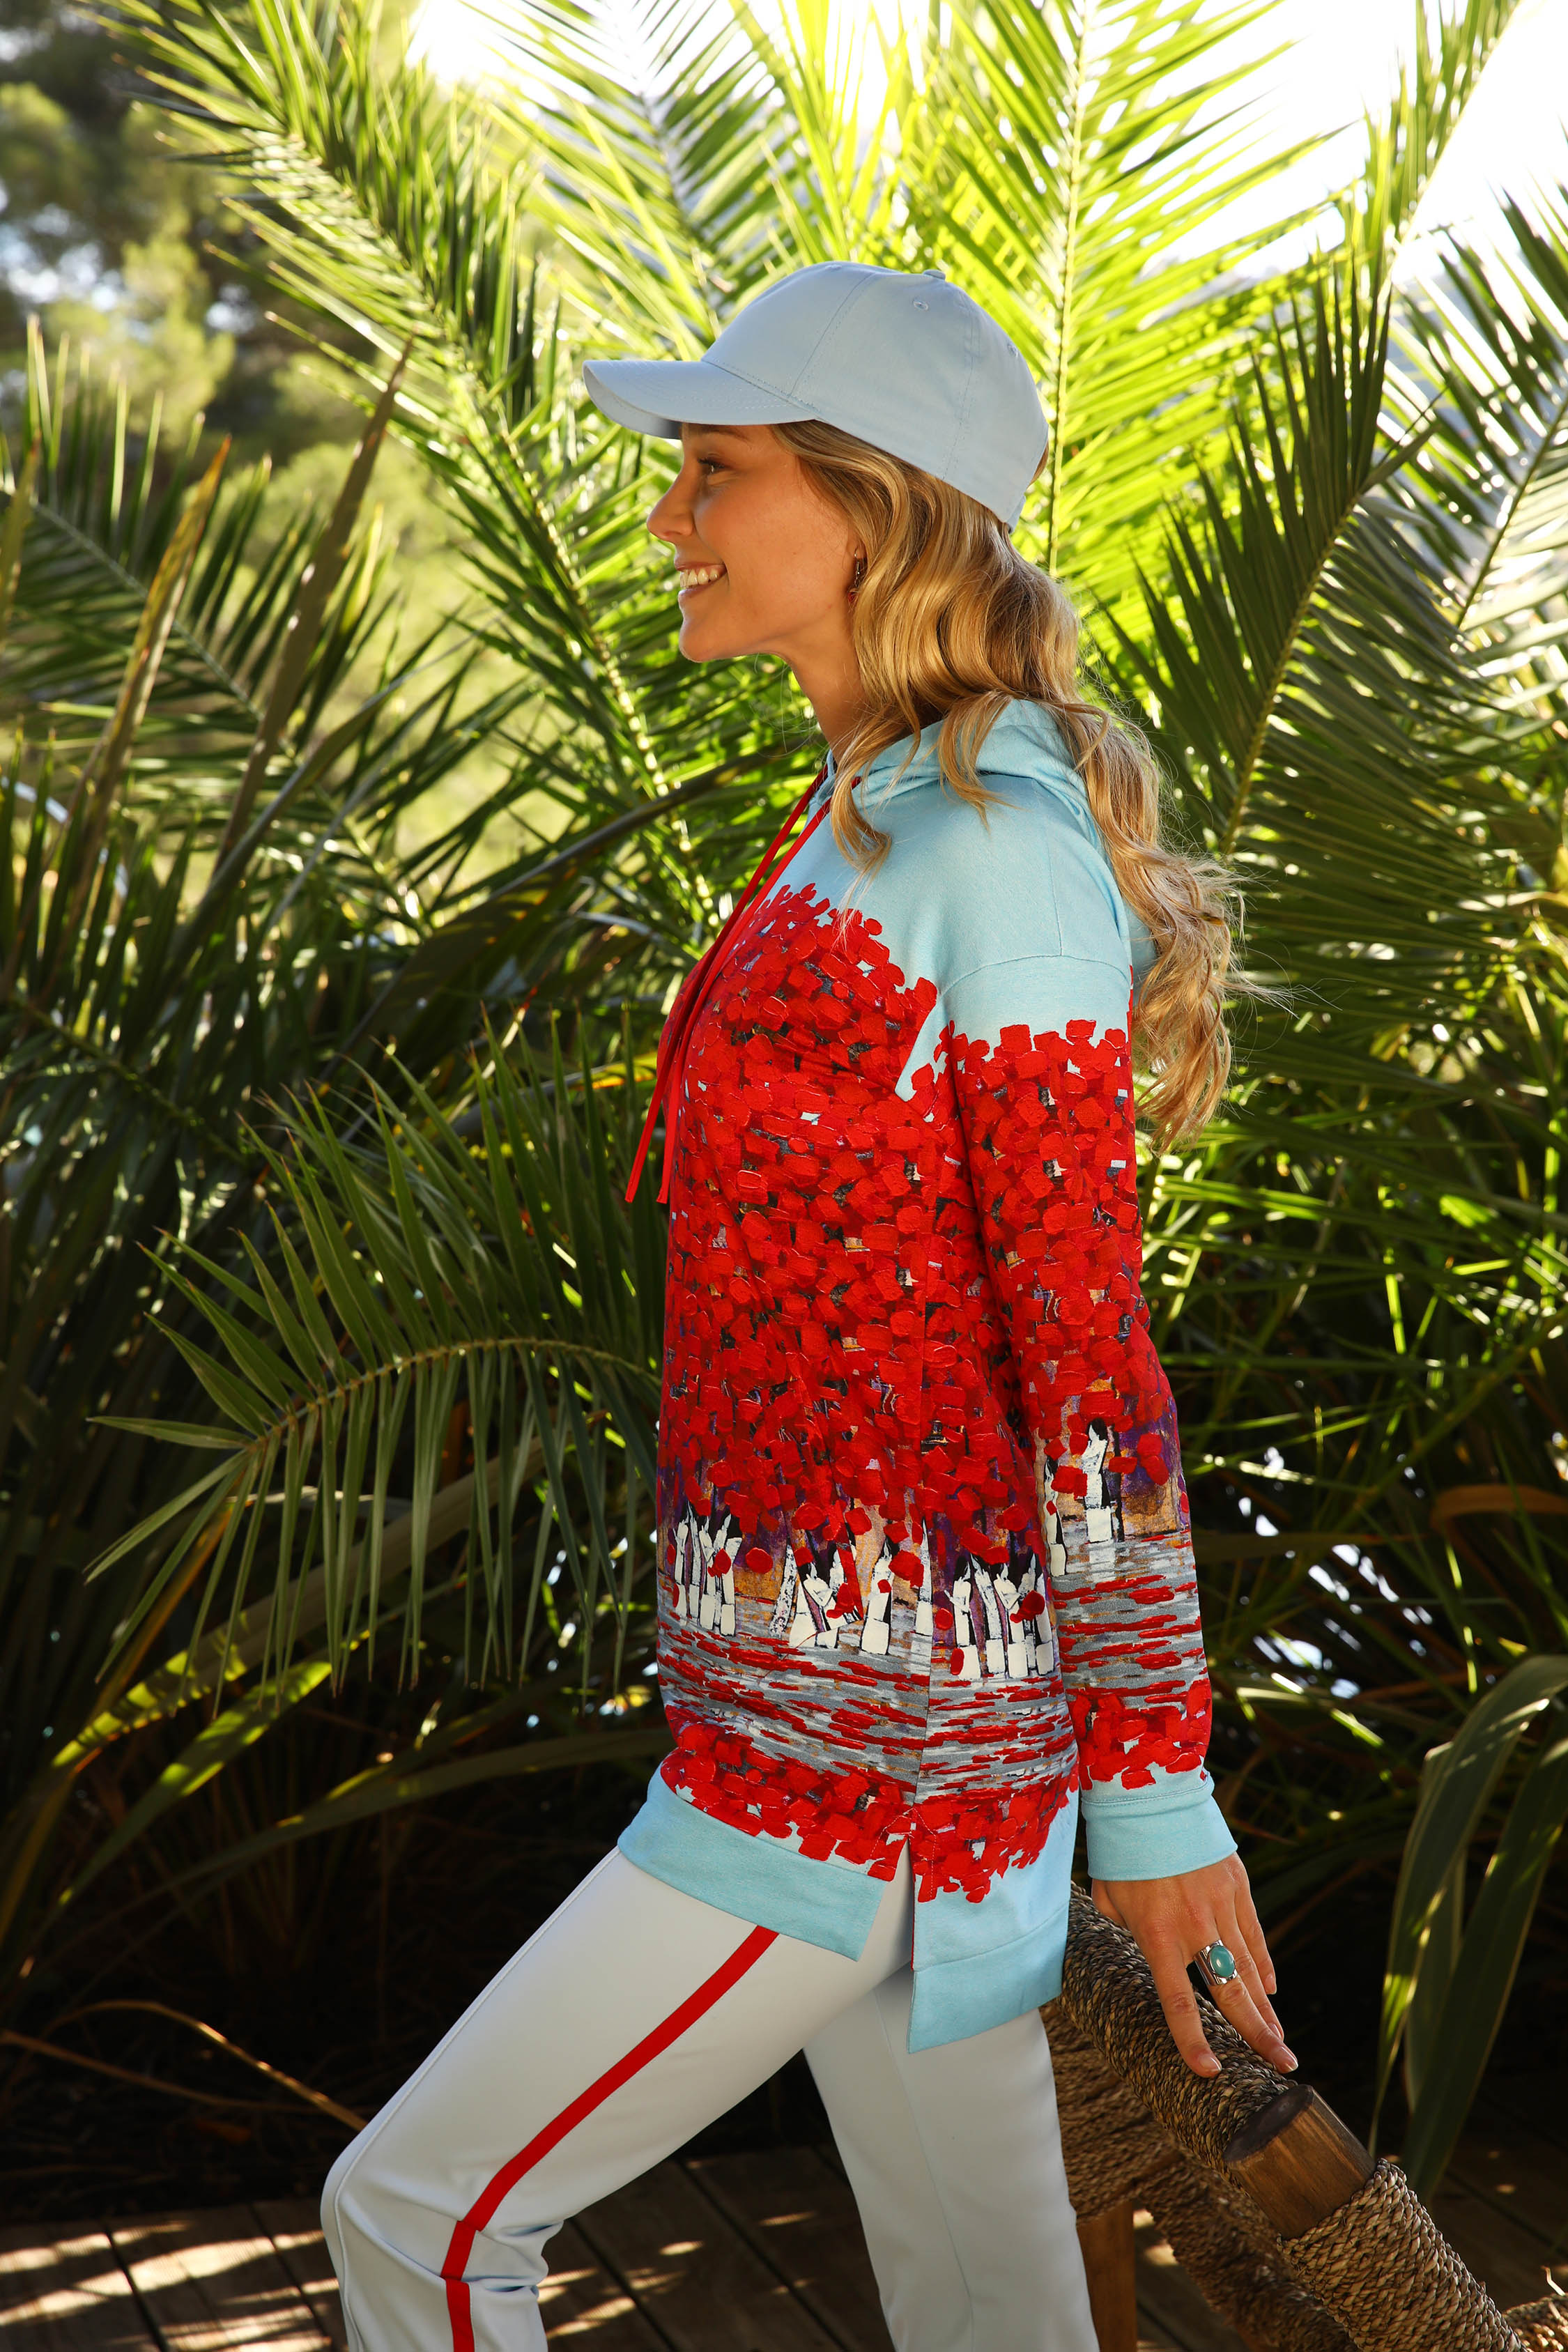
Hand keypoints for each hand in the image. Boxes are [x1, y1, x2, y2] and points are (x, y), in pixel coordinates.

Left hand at [1092, 1853, 1296, 2079]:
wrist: (1151, 1796)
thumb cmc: (1121, 1851)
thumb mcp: (1108, 1898)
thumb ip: (1122, 1930)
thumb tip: (1133, 1945)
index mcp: (1156, 1934)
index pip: (1178, 2001)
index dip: (1192, 2040)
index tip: (1209, 2072)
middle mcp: (1194, 1926)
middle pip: (1232, 1993)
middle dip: (1258, 2035)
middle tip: (1283, 2067)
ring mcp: (1221, 1905)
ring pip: (1250, 1968)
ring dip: (1266, 2008)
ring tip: (1281, 2041)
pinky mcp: (1237, 1885)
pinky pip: (1254, 1934)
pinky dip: (1263, 1965)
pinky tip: (1271, 1990)